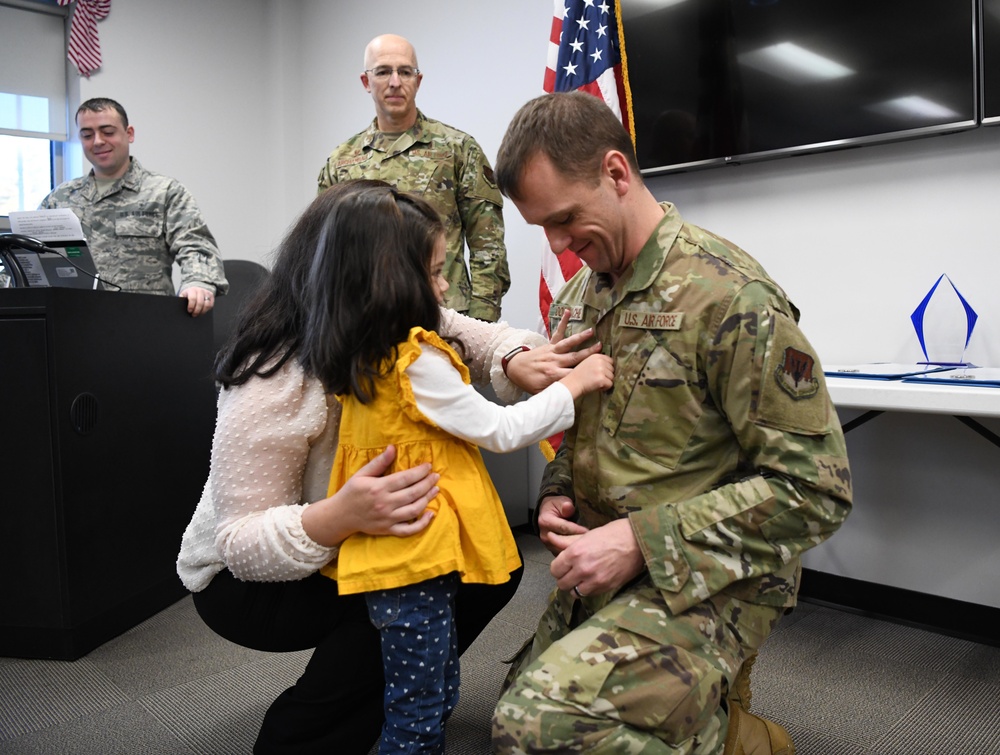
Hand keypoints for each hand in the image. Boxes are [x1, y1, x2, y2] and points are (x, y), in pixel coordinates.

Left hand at [180, 285, 215, 316]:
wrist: (197, 287)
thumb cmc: (189, 293)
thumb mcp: (184, 294)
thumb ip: (182, 298)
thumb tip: (179, 305)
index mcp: (192, 290)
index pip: (193, 298)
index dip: (191, 306)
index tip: (189, 311)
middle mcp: (200, 291)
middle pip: (200, 302)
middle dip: (197, 310)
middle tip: (194, 315)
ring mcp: (207, 293)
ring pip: (207, 304)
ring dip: (202, 311)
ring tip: (198, 314)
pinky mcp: (211, 296)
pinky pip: (211, 305)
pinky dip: (207, 309)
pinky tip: (202, 311)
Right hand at [301, 445, 440, 546]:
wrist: (340, 516)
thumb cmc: (351, 492)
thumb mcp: (362, 474)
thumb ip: (379, 462)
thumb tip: (393, 448)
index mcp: (378, 488)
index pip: (405, 478)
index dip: (419, 472)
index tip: (429, 466)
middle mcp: (384, 503)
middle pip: (413, 493)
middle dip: (427, 483)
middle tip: (436, 476)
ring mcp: (387, 518)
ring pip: (414, 510)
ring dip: (428, 499)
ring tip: (435, 489)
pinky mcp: (388, 530)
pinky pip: (408, 530)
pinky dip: (422, 524)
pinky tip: (431, 514)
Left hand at [504, 309, 602, 393]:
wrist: (514, 369)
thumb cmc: (529, 382)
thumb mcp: (540, 393)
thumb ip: (554, 394)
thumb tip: (567, 399)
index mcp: (553, 375)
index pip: (573, 375)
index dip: (585, 374)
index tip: (598, 372)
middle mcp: (554, 361)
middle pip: (574, 358)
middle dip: (588, 354)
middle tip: (602, 350)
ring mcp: (551, 351)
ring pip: (568, 344)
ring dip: (580, 337)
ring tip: (591, 331)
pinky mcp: (549, 344)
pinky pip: (557, 332)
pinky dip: (562, 322)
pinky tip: (568, 311)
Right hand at [537, 495, 587, 554]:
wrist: (547, 512)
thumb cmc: (556, 506)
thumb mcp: (560, 501)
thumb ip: (565, 505)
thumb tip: (568, 507)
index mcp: (546, 521)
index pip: (564, 528)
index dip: (577, 530)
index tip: (589, 532)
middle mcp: (545, 534)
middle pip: (563, 541)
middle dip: (578, 541)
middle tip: (592, 542)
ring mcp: (548, 544)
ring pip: (563, 550)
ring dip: (575, 549)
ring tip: (589, 547)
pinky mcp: (551, 550)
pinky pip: (563, 553)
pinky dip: (573, 553)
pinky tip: (583, 551)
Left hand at [549, 518, 644, 597]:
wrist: (637, 541)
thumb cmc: (613, 533)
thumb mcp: (587, 535)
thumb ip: (567, 542)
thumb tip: (550, 537)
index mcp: (575, 552)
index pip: (554, 569)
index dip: (558, 568)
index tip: (564, 566)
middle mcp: (582, 568)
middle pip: (562, 583)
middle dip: (565, 578)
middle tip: (572, 572)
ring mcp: (594, 580)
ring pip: (573, 592)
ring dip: (576, 586)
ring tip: (582, 578)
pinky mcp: (605, 587)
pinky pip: (588, 594)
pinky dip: (588, 589)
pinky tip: (593, 580)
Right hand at [558, 353, 613, 398]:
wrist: (572, 384)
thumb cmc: (579, 376)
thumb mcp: (587, 362)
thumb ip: (598, 361)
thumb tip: (611, 364)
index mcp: (597, 356)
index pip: (610, 361)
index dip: (606, 368)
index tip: (598, 373)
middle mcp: (600, 361)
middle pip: (612, 369)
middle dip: (606, 375)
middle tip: (595, 378)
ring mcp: (601, 370)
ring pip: (612, 377)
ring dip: (606, 382)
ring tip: (595, 382)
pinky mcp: (602, 379)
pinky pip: (610, 384)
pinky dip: (605, 388)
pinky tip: (596, 386)